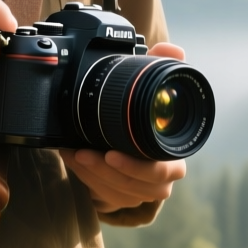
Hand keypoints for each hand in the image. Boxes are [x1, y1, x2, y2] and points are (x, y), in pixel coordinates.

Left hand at [59, 41, 187, 212]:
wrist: (131, 139)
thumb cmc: (144, 115)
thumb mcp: (150, 87)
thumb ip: (162, 65)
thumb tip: (174, 50)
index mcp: (174, 155)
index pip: (165, 170)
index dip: (139, 167)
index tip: (111, 153)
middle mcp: (162, 178)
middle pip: (138, 186)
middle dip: (107, 171)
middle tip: (83, 153)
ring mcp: (142, 191)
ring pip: (118, 193)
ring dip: (91, 174)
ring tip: (73, 152)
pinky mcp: (123, 198)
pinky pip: (105, 195)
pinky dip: (85, 178)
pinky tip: (72, 159)